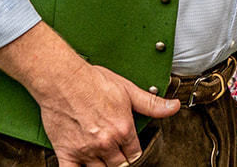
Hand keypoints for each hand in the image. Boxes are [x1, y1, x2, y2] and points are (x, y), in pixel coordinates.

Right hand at [35, 61, 179, 166]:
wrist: (62, 78)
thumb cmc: (92, 80)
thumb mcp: (127, 89)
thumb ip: (152, 104)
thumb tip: (174, 107)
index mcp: (123, 129)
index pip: (135, 154)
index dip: (132, 151)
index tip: (128, 147)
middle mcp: (106, 143)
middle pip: (119, 165)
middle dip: (119, 158)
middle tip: (114, 149)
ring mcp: (86, 150)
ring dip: (102, 165)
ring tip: (100, 154)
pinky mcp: (66, 152)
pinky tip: (82, 166)